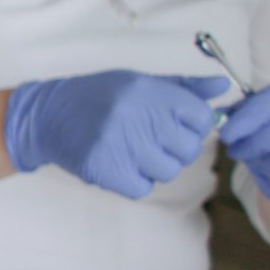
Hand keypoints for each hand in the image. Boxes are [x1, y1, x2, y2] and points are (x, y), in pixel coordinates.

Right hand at [4, 71, 228, 199]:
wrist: (46, 117)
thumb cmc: (98, 96)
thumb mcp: (139, 81)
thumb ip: (182, 87)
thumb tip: (223, 87)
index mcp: (146, 90)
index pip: (200, 116)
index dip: (194, 125)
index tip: (178, 125)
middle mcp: (134, 115)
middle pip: (188, 148)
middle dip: (175, 148)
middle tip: (151, 140)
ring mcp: (119, 144)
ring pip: (167, 170)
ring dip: (154, 166)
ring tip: (131, 151)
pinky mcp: (105, 169)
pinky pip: (142, 187)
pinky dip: (134, 181)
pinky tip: (119, 164)